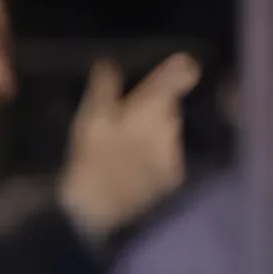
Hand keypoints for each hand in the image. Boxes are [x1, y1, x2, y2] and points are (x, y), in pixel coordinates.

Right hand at [55, 51, 199, 239]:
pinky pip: (167, 158)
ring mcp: (174, 153)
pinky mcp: (172, 178)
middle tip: (126, 119)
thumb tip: (110, 63)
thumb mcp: (90, 117)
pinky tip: (134, 167)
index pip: (182, 74)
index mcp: (154, 106)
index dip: (181, 67)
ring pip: (168, 132)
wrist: (98, 210)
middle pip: (170, 106)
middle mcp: (172, 125)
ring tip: (125, 147)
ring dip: (154, 134)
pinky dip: (155, 158)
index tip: (177, 66)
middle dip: (154, 108)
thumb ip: (104, 87)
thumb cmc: (93, 157)